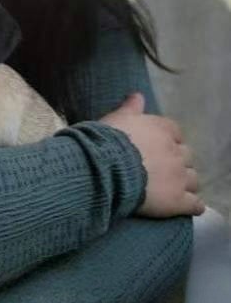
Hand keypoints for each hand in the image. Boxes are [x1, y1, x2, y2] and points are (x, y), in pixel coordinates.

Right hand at [100, 92, 204, 218]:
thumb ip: (130, 108)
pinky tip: (189, 207)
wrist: (107, 169)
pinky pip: (195, 205)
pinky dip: (194, 206)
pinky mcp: (179, 200)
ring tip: (176, 189)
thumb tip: (137, 95)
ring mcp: (180, 177)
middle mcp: (176, 151)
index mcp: (162, 130)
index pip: (175, 133)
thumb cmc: (108, 141)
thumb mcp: (117, 119)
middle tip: (165, 169)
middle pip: (187, 156)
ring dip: (187, 183)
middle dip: (179, 162)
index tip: (160, 147)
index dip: (169, 141)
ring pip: (194, 179)